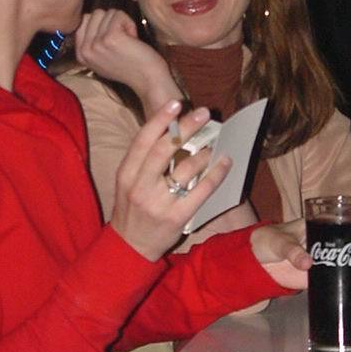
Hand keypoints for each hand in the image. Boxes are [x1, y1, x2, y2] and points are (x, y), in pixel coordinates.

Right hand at [75, 9, 180, 113]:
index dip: (102, 24)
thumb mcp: (101, 58)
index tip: (113, 42)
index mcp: (81, 54)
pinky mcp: (111, 37)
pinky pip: (119, 15)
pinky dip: (129, 23)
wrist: (148, 79)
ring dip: (122, 23)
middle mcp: (85, 50)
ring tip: (127, 41)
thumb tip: (90, 16)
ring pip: (108, 13)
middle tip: (122, 41)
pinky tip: (133, 39)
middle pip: (95, 14)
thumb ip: (91, 40)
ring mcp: (96, 43)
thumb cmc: (130, 67)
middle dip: (112, 22)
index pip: (84, 20)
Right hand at [111, 100, 231, 260]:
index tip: (176, 104)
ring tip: (214, 144)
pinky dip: (215, 175)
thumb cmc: (131, 209)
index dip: (159, 120)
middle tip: (204, 113)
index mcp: (126, 174)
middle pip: (164, 150)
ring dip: (203, 153)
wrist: (130, 247)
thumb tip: (172, 131)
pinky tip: (224, 164)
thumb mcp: (128, 182)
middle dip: (186, 128)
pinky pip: (200, 191)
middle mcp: (140, 186)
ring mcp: (158, 203)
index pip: (142, 140)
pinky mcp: (176, 218)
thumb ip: (144, 160)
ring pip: (184, 170)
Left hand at [251, 220, 350, 293]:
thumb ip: (292, 251)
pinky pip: (343, 285)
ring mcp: (328, 264)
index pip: (349, 227)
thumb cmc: (270, 240)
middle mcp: (330, 245)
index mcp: (321, 229)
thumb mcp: (280, 242)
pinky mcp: (322, 280)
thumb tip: (308, 263)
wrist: (257, 262)